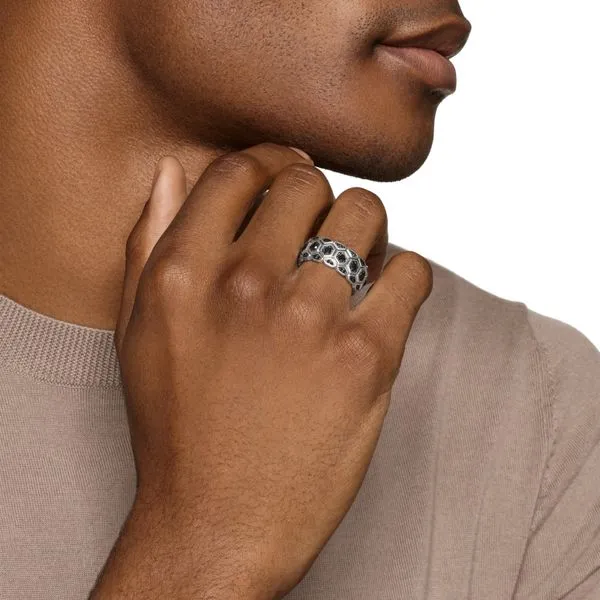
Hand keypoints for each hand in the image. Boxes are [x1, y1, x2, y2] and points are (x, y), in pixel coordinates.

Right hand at [97, 142, 432, 598]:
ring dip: (367, 229)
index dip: (271, 164)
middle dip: (318, 197)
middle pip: (307, 183)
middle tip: (322, 229)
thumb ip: (149, 242)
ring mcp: (308, 319)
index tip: (287, 182)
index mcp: (183, 273)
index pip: (240, 170)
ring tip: (358, 263)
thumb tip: (172, 172)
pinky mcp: (366, 358)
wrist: (215, 526)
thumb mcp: (137, 331)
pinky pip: (411, 272)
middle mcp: (244, 285)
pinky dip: (406, 276)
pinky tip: (386, 300)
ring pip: (366, 213)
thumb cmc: (175, 432)